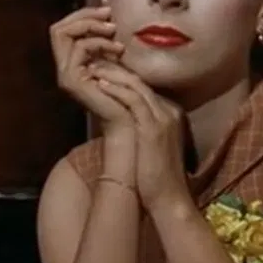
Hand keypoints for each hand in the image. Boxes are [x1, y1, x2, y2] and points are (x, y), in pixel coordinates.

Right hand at [49, 6, 131, 134]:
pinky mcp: (70, 80)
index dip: (84, 15)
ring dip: (91, 26)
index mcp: (72, 60)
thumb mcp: (115, 59)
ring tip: (114, 32)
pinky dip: (98, 43)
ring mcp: (65, 74)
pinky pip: (77, 48)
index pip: (65, 28)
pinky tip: (117, 50)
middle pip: (58, 28)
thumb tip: (109, 14)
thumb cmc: (127, 91)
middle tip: (109, 15)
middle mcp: (64, 66)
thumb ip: (106, 41)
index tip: (108, 11)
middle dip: (84, 16)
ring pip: (62, 33)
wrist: (129, 120)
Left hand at [94, 69, 191, 211]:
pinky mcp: (154, 128)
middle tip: (93, 62)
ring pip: (136, 85)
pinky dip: (115, 89)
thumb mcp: (148, 146)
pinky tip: (98, 84)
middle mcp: (169, 111)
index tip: (101, 72)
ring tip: (92, 68)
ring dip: (112, 75)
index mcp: (170, 114)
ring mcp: (163, 118)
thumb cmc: (155, 178)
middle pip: (140, 81)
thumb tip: (118, 121)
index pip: (144, 87)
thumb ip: (139, 129)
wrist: (169, 199)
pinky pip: (133, 100)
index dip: (121, 77)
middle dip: (115, 70)